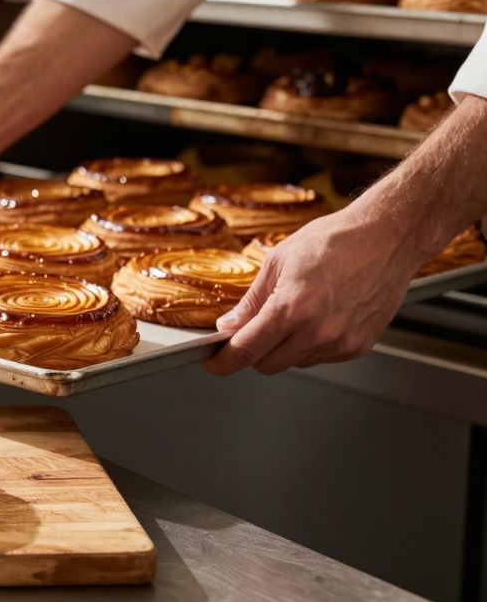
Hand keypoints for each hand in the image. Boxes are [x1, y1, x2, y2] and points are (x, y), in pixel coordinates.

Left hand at [203, 209, 421, 375]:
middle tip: (252, 329)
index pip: (247, 350)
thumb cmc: (335, 240)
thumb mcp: (278, 261)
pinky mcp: (359, 345)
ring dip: (285, 347)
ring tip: (297, 311)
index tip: (214, 363)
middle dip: (253, 351)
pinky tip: (320, 316)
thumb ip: (251, 301)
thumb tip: (229, 325)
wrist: (387, 237)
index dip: (224, 361)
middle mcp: (318, 332)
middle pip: (267, 364)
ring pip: (295, 362)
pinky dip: (312, 345)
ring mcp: (341, 342)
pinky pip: (322, 357)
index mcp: (291, 309)